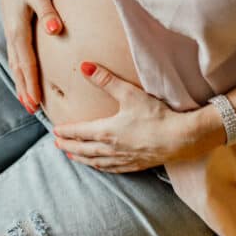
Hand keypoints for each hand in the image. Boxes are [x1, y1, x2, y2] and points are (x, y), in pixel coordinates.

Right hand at [0, 0, 62, 113]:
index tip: (35, 102)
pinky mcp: (12, 26)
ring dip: (20, 81)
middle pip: (18, 67)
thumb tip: (56, 30)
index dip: (31, 83)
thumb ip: (48, 12)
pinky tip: (22, 73)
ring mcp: (10, 30)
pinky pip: (15, 53)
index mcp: (18, 29)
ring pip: (14, 62)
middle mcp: (11, 33)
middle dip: (24, 88)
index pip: (26, 62)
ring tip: (26, 99)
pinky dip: (18, 68)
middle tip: (31, 109)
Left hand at [53, 62, 224, 172]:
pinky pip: (112, 169)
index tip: (55, 131)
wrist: (180, 138)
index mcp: (106, 131)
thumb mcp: (129, 93)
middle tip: (57, 145)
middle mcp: (112, 148)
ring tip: (73, 157)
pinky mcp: (137, 165)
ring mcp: (124, 159)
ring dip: (82, 158)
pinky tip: (100, 166)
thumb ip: (106, 80)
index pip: (80, 132)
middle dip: (69, 146)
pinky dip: (100, 167)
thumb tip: (85, 66)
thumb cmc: (155, 115)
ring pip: (96, 161)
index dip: (66, 131)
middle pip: (84, 149)